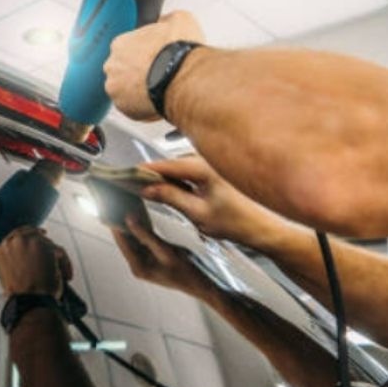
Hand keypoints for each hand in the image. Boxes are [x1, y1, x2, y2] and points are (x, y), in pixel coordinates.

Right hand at [0, 226, 72, 298]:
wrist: (29, 301)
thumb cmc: (21, 296)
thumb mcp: (9, 276)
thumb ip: (15, 262)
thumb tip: (28, 259)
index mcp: (0, 250)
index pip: (15, 236)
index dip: (28, 238)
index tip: (37, 240)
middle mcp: (12, 241)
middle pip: (31, 232)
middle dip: (43, 240)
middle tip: (53, 248)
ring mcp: (28, 241)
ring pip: (48, 243)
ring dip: (56, 258)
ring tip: (62, 274)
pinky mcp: (44, 245)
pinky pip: (59, 251)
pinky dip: (66, 264)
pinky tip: (67, 277)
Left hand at [103, 10, 204, 121]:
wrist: (182, 79)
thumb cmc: (178, 52)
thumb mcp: (180, 20)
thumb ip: (167, 20)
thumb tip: (166, 22)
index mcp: (120, 43)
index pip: (128, 48)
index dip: (144, 52)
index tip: (154, 56)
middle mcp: (112, 66)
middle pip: (123, 69)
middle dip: (138, 72)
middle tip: (157, 73)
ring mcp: (115, 89)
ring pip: (125, 90)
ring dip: (139, 90)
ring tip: (159, 88)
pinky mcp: (123, 108)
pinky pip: (132, 107)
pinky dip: (143, 106)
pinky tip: (158, 99)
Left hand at [112, 216, 208, 296]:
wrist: (198, 282)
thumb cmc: (184, 270)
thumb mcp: (164, 250)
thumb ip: (146, 235)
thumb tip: (130, 220)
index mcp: (138, 267)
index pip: (122, 243)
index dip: (116, 227)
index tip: (112, 213)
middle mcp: (138, 266)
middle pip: (126, 242)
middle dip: (123, 226)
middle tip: (119, 209)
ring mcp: (145, 263)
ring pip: (134, 242)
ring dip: (132, 228)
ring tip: (128, 211)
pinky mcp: (152, 259)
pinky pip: (143, 243)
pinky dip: (142, 233)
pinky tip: (141, 221)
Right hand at [138, 156, 284, 246]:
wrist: (262, 226)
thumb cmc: (236, 222)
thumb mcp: (197, 213)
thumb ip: (170, 197)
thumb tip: (147, 188)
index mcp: (204, 167)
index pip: (165, 165)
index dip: (142, 170)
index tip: (125, 174)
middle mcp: (208, 160)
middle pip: (170, 165)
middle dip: (150, 175)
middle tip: (129, 184)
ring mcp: (211, 164)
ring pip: (177, 169)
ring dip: (162, 178)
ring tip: (143, 189)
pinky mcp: (212, 172)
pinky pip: (187, 172)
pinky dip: (174, 180)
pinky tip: (165, 190)